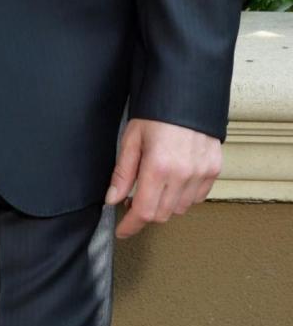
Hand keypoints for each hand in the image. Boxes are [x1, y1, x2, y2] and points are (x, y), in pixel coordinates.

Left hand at [106, 118, 220, 238]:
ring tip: (153, 186)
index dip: (131, 225)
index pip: (144, 211)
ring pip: (180, 209)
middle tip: (132, 200)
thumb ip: (122, 173)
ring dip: (164, 205)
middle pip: (162, 214)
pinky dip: (183, 197)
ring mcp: (201, 174)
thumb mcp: (131, 139)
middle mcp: (183, 175)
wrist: (186, 94)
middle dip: (145, 212)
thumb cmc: (155, 114)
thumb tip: (112, 200)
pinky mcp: (213, 170)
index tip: (122, 231)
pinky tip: (173, 181)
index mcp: (159, 167)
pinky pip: (197, 197)